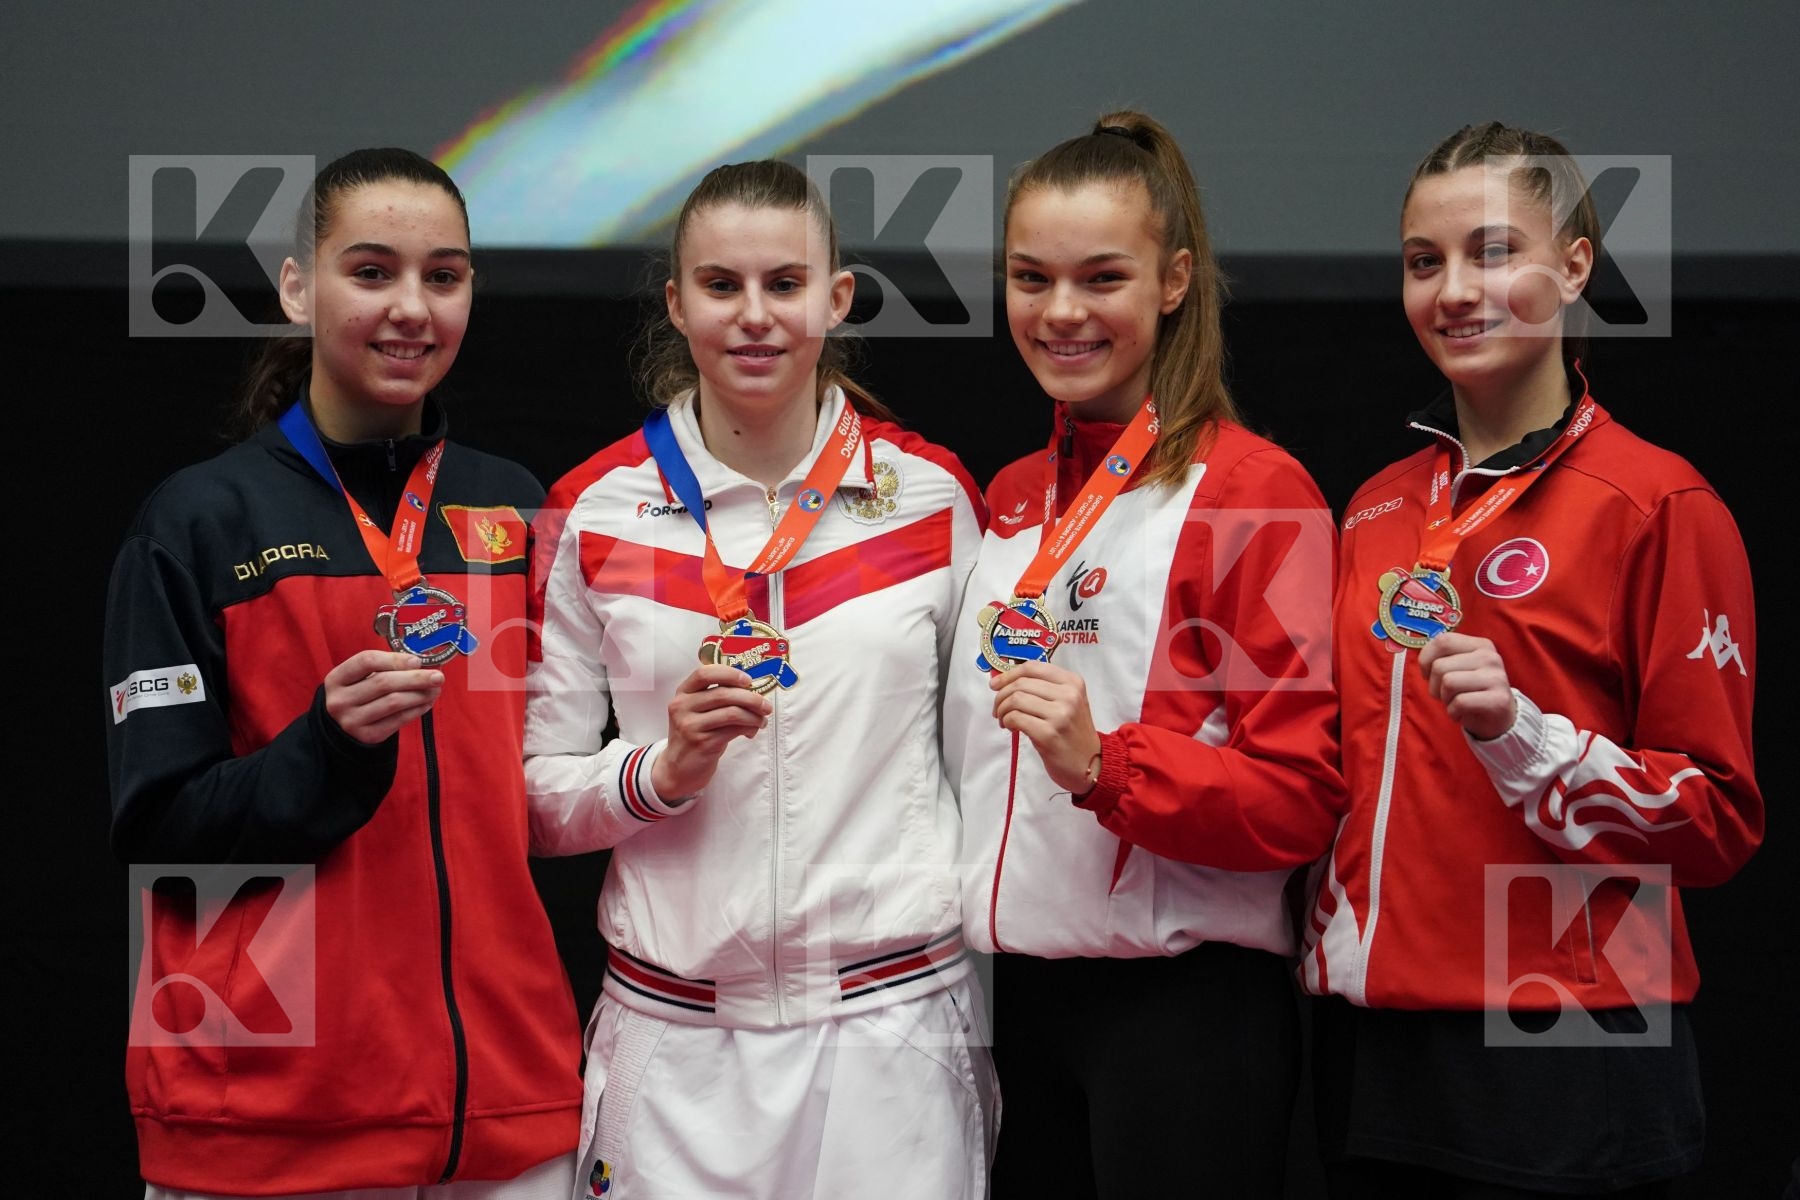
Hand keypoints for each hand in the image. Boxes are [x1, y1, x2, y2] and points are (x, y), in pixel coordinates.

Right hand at [324, 649, 444, 744]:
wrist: (343, 729)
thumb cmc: (359, 695)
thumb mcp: (361, 679)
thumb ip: (385, 668)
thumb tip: (421, 664)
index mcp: (336, 679)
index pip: (366, 661)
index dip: (395, 659)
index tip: (417, 660)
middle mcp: (340, 700)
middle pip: (383, 683)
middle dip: (416, 678)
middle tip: (438, 676)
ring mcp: (352, 720)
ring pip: (394, 702)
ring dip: (420, 695)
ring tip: (435, 690)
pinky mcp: (367, 736)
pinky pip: (398, 720)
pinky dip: (417, 710)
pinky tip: (427, 703)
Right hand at [650, 664, 770, 799]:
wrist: (679, 767)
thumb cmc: (696, 734)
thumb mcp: (697, 711)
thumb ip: (716, 696)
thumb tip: (752, 689)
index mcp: (683, 693)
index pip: (704, 673)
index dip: (729, 674)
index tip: (748, 680)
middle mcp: (683, 706)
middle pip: (723, 694)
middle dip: (751, 698)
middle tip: (766, 706)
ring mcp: (691, 725)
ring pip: (732, 713)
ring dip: (753, 716)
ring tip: (762, 720)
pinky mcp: (702, 743)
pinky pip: (734, 730)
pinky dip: (749, 728)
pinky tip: (752, 731)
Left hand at [990, 661, 1102, 793]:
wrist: (1090, 764)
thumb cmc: (1072, 733)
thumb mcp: (1068, 703)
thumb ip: (1044, 688)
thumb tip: (1004, 680)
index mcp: (1073, 682)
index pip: (1033, 667)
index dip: (1009, 674)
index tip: (996, 685)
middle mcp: (1069, 695)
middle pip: (1021, 683)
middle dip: (1002, 695)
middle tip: (998, 708)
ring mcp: (1060, 714)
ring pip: (1016, 699)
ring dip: (1003, 710)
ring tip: (1004, 720)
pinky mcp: (1048, 734)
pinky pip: (1015, 718)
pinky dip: (1007, 721)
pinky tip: (1011, 728)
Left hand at [1418, 631, 1516, 740]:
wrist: (1498, 718)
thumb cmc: (1470, 691)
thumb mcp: (1459, 668)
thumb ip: (1442, 657)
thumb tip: (1422, 659)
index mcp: (1480, 645)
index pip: (1443, 641)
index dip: (1426, 659)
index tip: (1428, 674)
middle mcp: (1490, 657)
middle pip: (1440, 666)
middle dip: (1434, 685)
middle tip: (1445, 694)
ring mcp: (1496, 678)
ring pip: (1448, 683)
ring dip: (1445, 699)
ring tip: (1455, 702)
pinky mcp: (1498, 700)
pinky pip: (1460, 702)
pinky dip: (1453, 712)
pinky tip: (1462, 713)